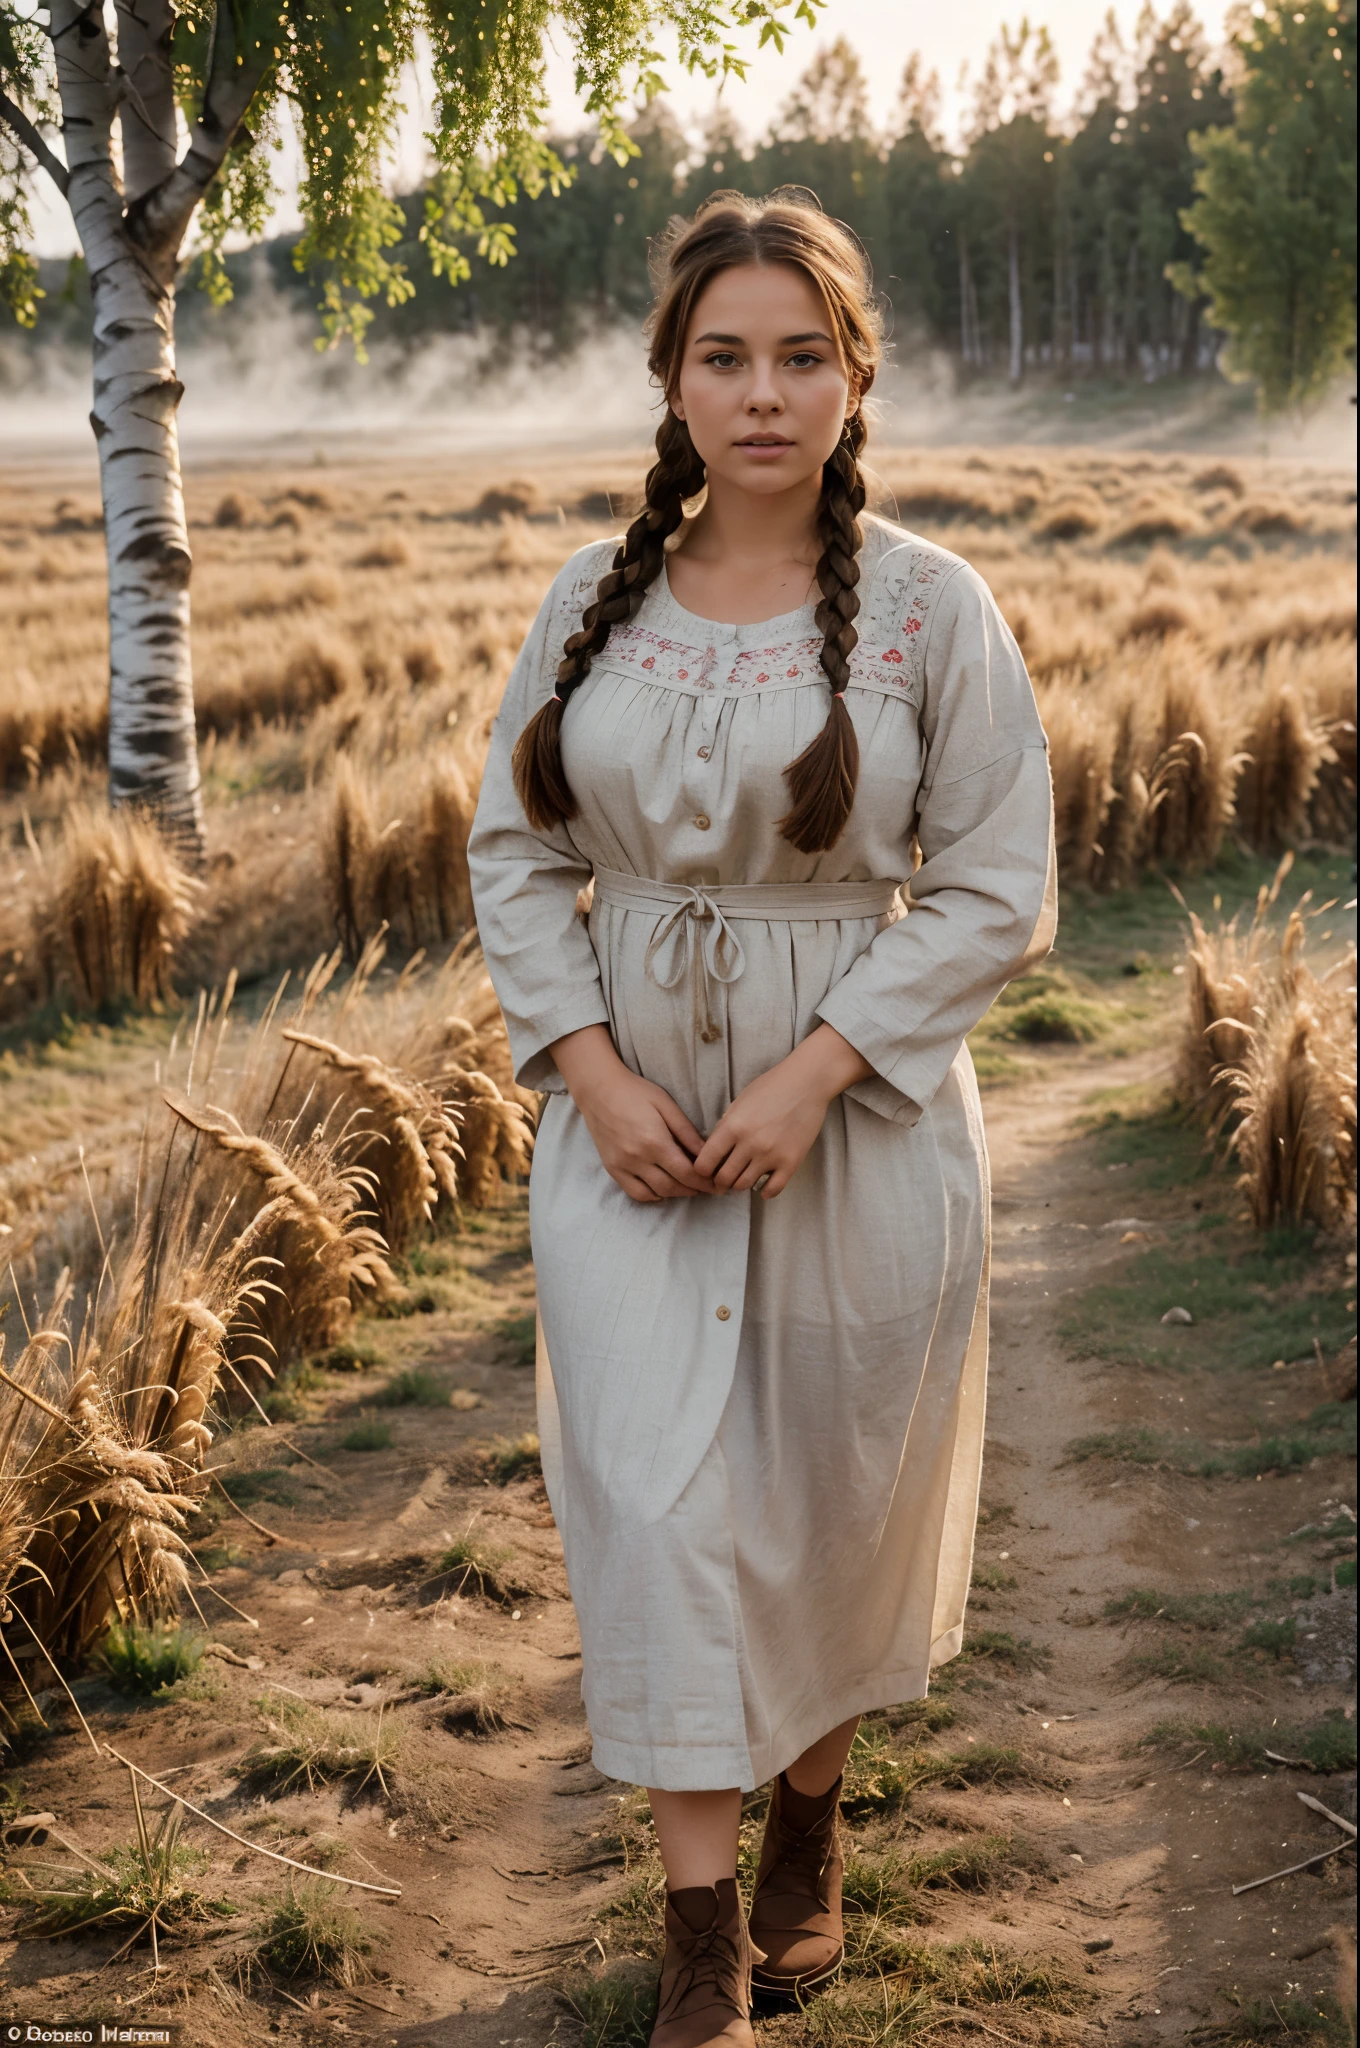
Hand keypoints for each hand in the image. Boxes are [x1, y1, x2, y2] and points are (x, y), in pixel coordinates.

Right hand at [550, 1025, 713, 1203]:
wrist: (598, 1090)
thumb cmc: (636, 1092)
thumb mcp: (666, 1105)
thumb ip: (687, 1132)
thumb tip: (707, 1153)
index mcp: (655, 1141)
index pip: (687, 1173)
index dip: (705, 1183)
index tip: (717, 1185)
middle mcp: (638, 1158)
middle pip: (673, 1186)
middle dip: (695, 1190)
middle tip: (708, 1187)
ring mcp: (622, 1166)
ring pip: (656, 1193)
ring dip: (676, 1193)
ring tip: (689, 1187)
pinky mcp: (612, 1169)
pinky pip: (635, 1193)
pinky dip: (652, 1195)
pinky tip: (663, 1189)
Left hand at [692, 1025, 872, 1198]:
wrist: (807, 1082)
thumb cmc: (771, 1087)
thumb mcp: (740, 1102)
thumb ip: (726, 1126)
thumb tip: (714, 1149)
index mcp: (732, 1126)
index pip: (705, 1163)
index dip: (701, 1170)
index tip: (706, 1170)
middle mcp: (749, 1144)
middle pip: (723, 1178)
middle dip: (719, 1181)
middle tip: (722, 1178)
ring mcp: (771, 1155)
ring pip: (744, 1186)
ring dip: (740, 1184)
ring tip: (742, 1177)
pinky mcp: (791, 1162)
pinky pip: (772, 1190)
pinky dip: (764, 1191)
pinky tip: (763, 1183)